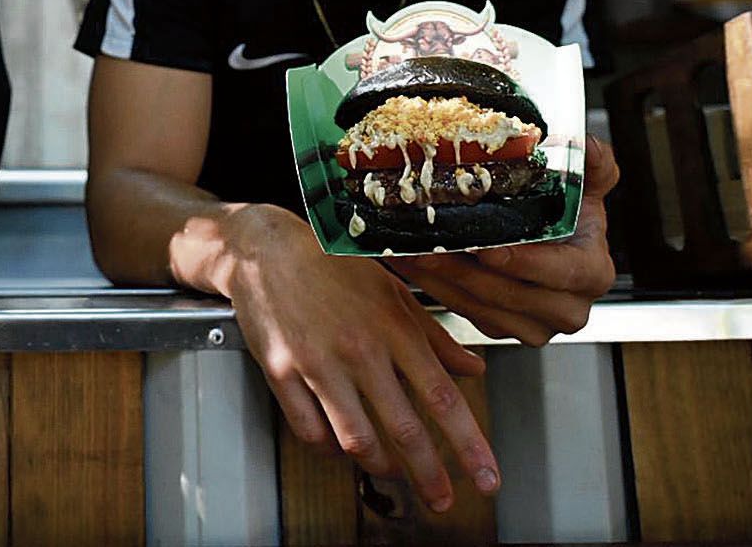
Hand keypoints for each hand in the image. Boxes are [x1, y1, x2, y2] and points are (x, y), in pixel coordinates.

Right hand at [217, 205, 497, 512]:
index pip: (442, 397)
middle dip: (429, 475)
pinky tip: (339, 446)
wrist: (265, 251)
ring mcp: (317, 363)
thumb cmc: (333, 266)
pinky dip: (329, 448)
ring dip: (380, 465)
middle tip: (443, 501)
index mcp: (392, 327)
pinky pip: (310, 431)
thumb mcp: (393, 293)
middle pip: (404, 429)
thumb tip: (474, 370)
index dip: (468, 444)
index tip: (487, 477)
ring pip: (356, 439)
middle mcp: (359, 349)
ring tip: (392, 471)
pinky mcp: (281, 373)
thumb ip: (434, 336)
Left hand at [392, 134, 619, 345]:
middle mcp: (567, 308)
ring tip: (407, 252)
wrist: (556, 242)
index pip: (560, 273)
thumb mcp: (585, 184)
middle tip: (428, 248)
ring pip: (481, 308)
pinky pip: (464, 312)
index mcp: (591, 274)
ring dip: (440, 281)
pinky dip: (434, 287)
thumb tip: (585, 144)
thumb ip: (591, 163)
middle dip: (464, 272)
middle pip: (510, 295)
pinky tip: (409, 263)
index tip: (487, 249)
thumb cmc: (570, 214)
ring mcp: (533, 325)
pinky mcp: (501, 328)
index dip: (524, 263)